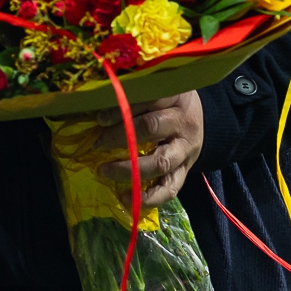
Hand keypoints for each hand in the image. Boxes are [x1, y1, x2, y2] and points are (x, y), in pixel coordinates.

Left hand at [94, 90, 202, 208]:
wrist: (195, 118)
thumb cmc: (165, 103)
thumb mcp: (153, 91)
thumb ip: (130, 99)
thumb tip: (95, 113)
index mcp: (175, 97)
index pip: (147, 99)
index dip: (121, 109)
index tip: (99, 118)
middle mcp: (184, 124)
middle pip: (151, 127)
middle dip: (119, 136)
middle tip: (97, 143)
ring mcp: (187, 150)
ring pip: (160, 162)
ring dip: (128, 169)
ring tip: (104, 170)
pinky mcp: (186, 171)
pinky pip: (170, 189)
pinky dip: (147, 198)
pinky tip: (125, 198)